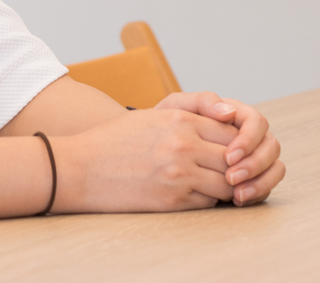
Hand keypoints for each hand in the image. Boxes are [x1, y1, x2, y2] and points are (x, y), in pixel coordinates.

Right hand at [52, 106, 238, 212]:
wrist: (80, 167)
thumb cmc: (114, 140)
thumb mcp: (151, 116)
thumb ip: (188, 117)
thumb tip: (223, 123)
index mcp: (180, 120)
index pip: (231, 133)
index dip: (239, 145)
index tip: (234, 152)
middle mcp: (184, 145)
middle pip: (235, 159)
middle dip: (238, 167)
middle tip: (234, 173)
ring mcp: (179, 174)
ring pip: (227, 185)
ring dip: (226, 187)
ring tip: (218, 185)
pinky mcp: (172, 201)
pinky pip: (208, 203)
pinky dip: (208, 200)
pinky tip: (197, 195)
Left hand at [155, 91, 284, 205]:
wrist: (154, 147)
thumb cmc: (166, 124)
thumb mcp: (178, 107)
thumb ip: (202, 102)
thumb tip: (229, 110)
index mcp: (236, 115)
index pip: (257, 123)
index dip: (248, 140)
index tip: (228, 157)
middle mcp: (249, 135)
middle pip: (271, 146)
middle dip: (255, 164)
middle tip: (232, 178)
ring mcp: (253, 157)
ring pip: (275, 167)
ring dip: (261, 182)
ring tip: (237, 195)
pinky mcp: (251, 177)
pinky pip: (266, 185)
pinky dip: (257, 193)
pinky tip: (238, 200)